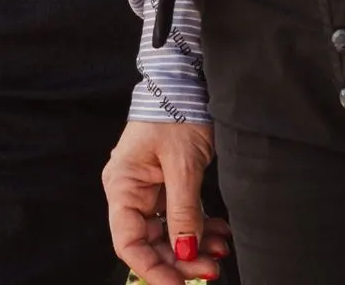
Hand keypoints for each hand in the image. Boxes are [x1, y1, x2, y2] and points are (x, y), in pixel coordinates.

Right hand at [103, 117, 228, 282]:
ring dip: (193, 246)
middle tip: (211, 269)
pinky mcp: (168, 185)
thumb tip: (184, 253)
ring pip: (168, 234)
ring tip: (221, 250)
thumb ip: (183, 212)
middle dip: (180, 260)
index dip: (152, 269)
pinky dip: (200, 229)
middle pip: (149, 242)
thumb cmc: (176, 112)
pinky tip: (220, 234)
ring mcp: (150, 189)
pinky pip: (181, 218)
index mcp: (123, 185)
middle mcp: (131, 191)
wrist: (188, 80)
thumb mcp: (183, 164)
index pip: (128, 242)